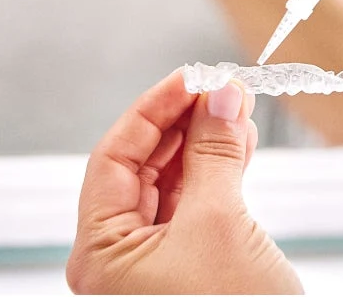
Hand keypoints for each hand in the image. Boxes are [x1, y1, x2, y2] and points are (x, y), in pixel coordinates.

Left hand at [66, 71, 301, 294]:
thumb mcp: (219, 224)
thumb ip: (215, 151)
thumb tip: (220, 94)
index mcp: (101, 254)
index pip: (115, 157)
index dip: (153, 109)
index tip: (191, 76)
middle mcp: (121, 259)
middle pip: (144, 165)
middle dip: (185, 120)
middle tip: (221, 86)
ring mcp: (156, 263)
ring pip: (174, 180)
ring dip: (206, 139)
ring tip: (238, 105)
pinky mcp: (191, 265)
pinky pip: (198, 201)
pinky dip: (220, 167)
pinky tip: (241, 140)